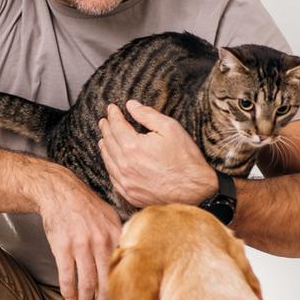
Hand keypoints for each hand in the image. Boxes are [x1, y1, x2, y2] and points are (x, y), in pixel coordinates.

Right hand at [33, 170, 120, 299]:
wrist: (60, 192)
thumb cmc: (85, 206)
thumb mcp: (110, 217)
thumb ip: (120, 237)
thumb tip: (130, 256)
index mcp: (115, 235)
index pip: (124, 269)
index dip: (125, 290)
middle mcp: (101, 242)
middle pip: (107, 282)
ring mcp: (81, 246)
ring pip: (87, 283)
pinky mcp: (63, 248)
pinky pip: (67, 276)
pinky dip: (68, 290)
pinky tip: (69, 296)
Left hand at [98, 100, 217, 207]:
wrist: (195, 190)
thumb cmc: (185, 158)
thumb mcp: (170, 128)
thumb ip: (148, 115)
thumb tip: (131, 105)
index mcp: (133, 147)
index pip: (116, 126)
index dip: (113, 115)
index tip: (112, 108)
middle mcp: (125, 165)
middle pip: (109, 142)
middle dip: (106, 129)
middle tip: (105, 121)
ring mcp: (126, 182)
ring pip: (108, 161)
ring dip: (105, 147)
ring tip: (104, 139)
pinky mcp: (130, 194)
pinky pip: (113, 178)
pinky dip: (110, 166)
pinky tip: (112, 161)